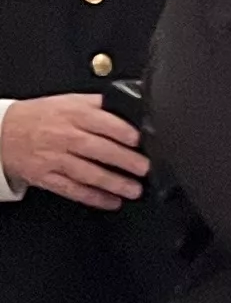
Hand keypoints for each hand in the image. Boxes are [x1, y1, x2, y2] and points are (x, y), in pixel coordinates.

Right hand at [0, 93, 146, 208]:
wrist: (3, 131)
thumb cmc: (41, 116)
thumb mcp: (69, 101)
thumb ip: (99, 105)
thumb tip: (131, 109)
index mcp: (73, 114)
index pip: (102, 122)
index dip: (123, 132)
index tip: (141, 141)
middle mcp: (64, 136)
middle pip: (97, 149)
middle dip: (124, 160)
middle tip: (145, 168)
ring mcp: (54, 158)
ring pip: (86, 172)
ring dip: (113, 183)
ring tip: (134, 190)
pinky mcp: (45, 177)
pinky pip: (71, 189)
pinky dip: (92, 197)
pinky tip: (111, 202)